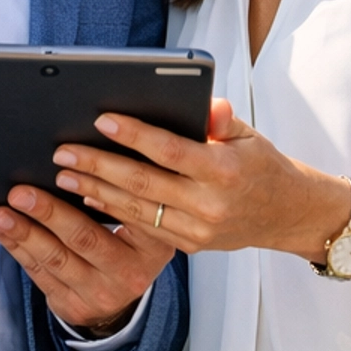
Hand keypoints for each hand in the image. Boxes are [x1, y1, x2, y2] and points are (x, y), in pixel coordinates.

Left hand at [0, 180, 175, 332]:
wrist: (121, 299)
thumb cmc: (127, 241)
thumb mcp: (142, 223)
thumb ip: (123, 194)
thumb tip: (81, 158)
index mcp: (153, 243)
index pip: (124, 212)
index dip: (93, 188)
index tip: (63, 169)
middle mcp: (129, 273)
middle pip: (84, 238)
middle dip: (48, 213)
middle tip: (20, 193)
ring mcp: (101, 293)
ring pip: (56, 259)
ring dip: (23, 233)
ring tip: (0, 214)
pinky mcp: (74, 307)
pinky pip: (40, 275)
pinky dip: (17, 249)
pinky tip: (1, 231)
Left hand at [55, 99, 350, 263]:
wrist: (286, 214)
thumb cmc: (262, 163)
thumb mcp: (249, 134)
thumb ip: (221, 120)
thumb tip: (206, 103)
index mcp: (224, 171)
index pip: (171, 150)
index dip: (135, 135)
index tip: (102, 119)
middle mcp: (210, 205)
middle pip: (144, 183)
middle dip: (99, 165)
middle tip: (63, 150)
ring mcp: (199, 231)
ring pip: (138, 210)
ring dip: (97, 190)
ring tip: (64, 173)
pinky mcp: (191, 246)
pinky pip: (146, 228)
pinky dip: (115, 211)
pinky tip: (90, 196)